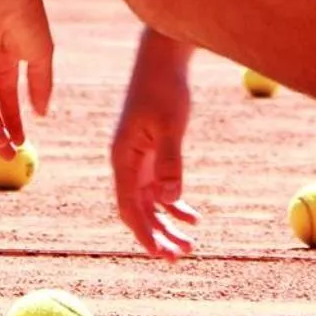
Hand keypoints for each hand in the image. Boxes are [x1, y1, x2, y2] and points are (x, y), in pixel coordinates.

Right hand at [111, 33, 199, 258]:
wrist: (162, 58)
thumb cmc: (165, 88)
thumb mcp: (170, 126)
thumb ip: (169, 162)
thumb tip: (171, 199)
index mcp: (122, 157)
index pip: (129, 207)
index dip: (143, 234)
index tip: (160, 256)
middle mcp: (125, 161)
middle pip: (138, 210)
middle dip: (157, 236)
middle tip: (180, 257)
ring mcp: (137, 157)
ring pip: (149, 202)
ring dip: (166, 224)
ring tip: (189, 245)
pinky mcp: (150, 150)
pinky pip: (159, 186)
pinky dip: (174, 203)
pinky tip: (193, 216)